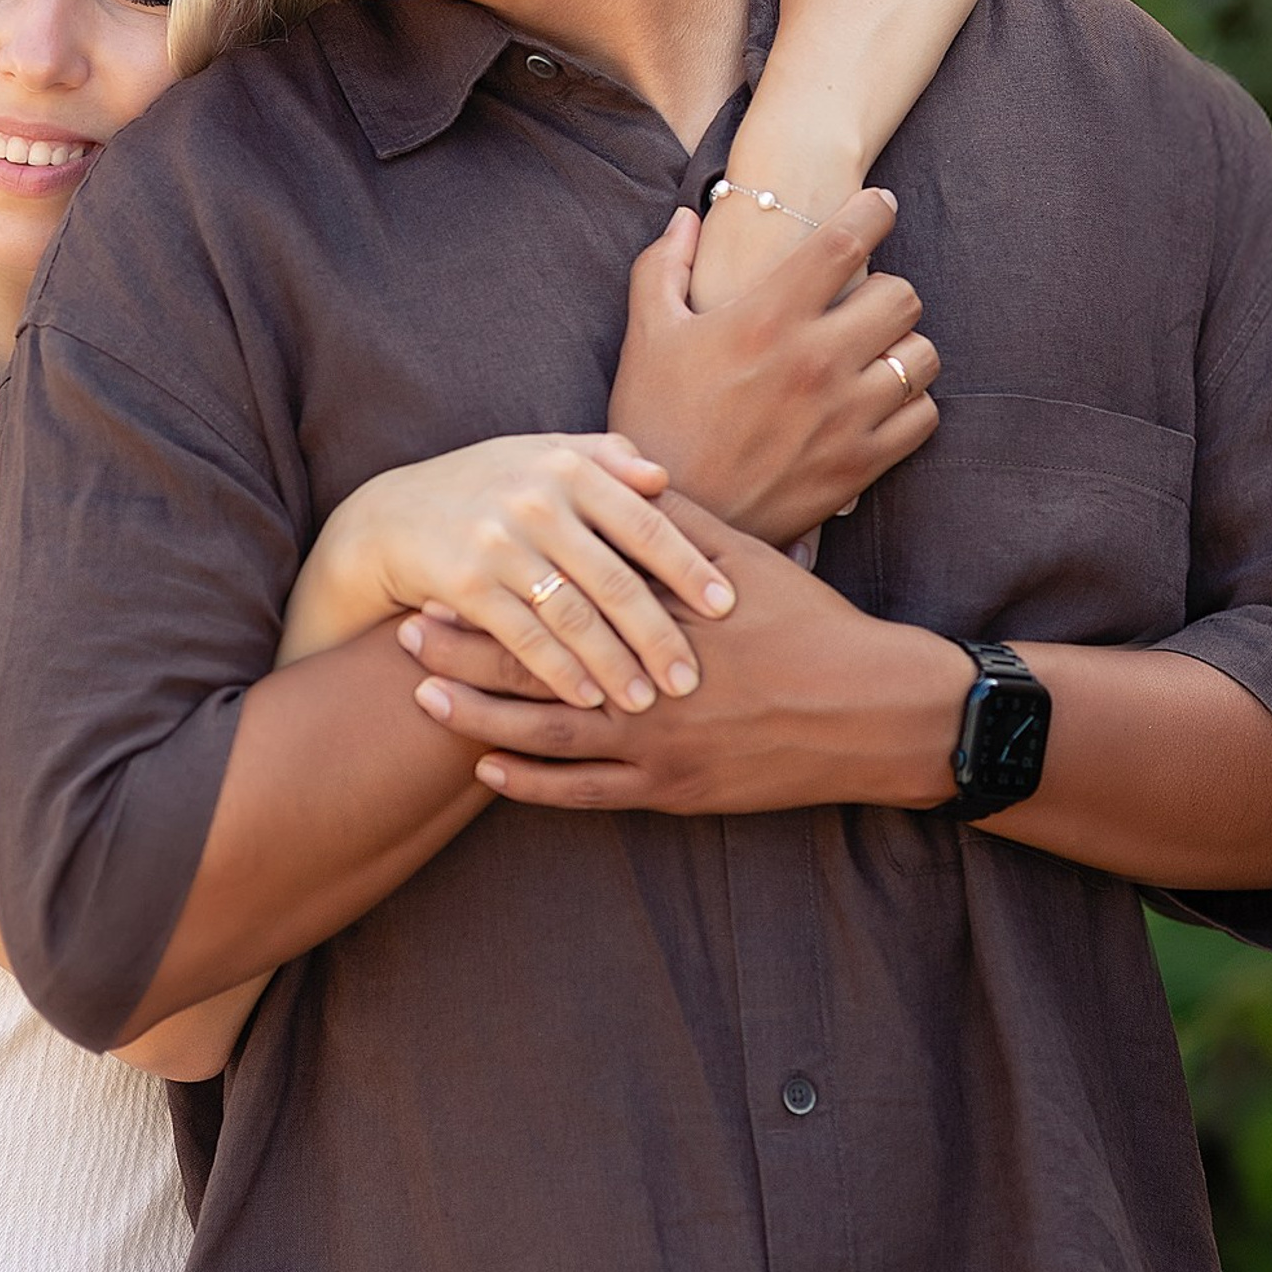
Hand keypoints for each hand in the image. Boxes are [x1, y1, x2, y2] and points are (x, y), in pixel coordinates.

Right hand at [304, 433, 734, 714]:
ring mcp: (498, 542)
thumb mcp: (541, 457)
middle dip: (658, 634)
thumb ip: (605, 459)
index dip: (688, 568)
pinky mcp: (465, 584)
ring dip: (613, 665)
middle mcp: (535, 500)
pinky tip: (587, 698)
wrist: (391, 517)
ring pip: (573, 616)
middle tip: (692, 678)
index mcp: (566, 467)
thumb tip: (664, 476)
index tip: (726, 608)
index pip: (645, 523)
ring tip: (646, 701)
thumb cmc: (486, 488)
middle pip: (616, 579)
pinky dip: (559, 671)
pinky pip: (525, 638)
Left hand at [403, 505, 968, 815]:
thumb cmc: (810, 625)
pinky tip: (486, 771)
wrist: (869, 710)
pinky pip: (585, 792)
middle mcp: (649, 678)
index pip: (560, 594)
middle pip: (538, 661)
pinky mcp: (672, 789)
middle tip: (402, 632)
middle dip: (466, 647)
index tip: (444, 567)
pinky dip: (532, 783)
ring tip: (423, 697)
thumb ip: (676, 527)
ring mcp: (657, 741)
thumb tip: (624, 479)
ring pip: (547, 731)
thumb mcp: (744, 562)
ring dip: (480, 715)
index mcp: (660, 615)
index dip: (498, 585)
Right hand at [607, 190, 937, 545]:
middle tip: (863, 299)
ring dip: (903, 346)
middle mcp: (816, 360)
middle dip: (886, 288)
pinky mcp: (860, 463)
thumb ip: (662, 268)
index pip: (848, 241)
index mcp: (766, 318)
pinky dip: (909, 403)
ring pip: (921, 355)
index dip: (874, 212)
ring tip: (873, 352)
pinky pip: (922, 415)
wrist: (675, 520)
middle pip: (902, 295)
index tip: (880, 207)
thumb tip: (686, 218)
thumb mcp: (646, 337)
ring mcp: (845, 415)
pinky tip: (877, 401)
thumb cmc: (653, 421)